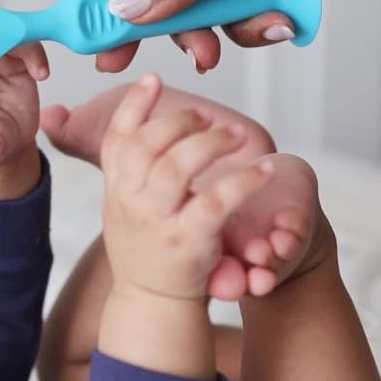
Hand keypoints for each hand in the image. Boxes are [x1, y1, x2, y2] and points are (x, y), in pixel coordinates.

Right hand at [99, 73, 273, 300]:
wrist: (151, 303)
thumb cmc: (145, 250)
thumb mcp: (123, 206)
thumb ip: (127, 169)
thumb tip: (132, 124)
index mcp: (115, 189)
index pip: (117, 138)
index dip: (134, 105)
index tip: (154, 77)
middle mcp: (130, 203)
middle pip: (149, 146)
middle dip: (181, 122)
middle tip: (210, 116)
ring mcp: (157, 222)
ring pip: (178, 166)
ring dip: (211, 143)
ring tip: (237, 135)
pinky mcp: (188, 242)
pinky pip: (217, 200)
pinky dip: (245, 181)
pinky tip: (265, 170)